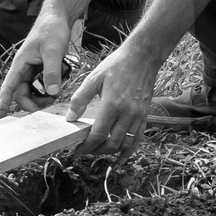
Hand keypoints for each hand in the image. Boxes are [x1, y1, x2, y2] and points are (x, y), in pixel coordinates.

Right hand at [0, 9, 75, 115]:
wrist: (57, 18)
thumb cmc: (51, 30)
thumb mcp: (53, 51)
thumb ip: (51, 72)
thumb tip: (52, 93)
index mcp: (20, 64)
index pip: (8, 88)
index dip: (2, 103)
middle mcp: (23, 69)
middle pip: (21, 94)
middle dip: (34, 103)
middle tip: (51, 102)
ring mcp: (31, 69)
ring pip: (32, 91)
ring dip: (42, 96)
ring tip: (56, 94)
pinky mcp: (40, 69)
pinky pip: (41, 84)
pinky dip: (49, 88)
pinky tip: (59, 83)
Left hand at [65, 40, 161, 156]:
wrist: (142, 58)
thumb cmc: (116, 65)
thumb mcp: (93, 78)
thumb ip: (80, 99)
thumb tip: (70, 118)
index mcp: (112, 105)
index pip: (98, 135)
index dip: (87, 147)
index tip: (77, 151)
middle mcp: (127, 113)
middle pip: (112, 144)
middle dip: (97, 152)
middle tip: (85, 151)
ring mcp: (138, 116)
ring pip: (125, 144)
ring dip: (111, 152)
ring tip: (99, 152)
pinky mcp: (145, 115)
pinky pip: (138, 139)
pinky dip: (129, 150)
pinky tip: (121, 157)